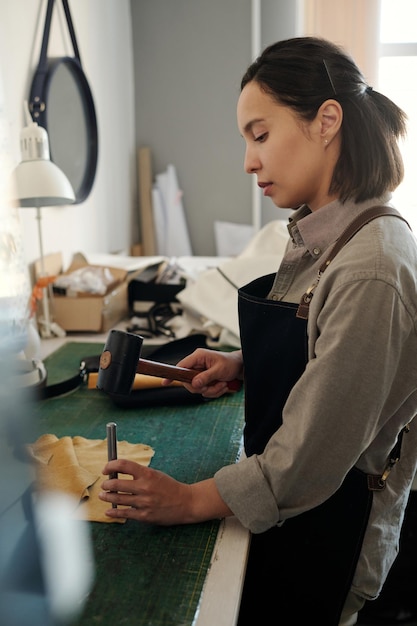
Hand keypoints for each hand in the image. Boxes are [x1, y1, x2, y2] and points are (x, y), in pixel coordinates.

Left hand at [99, 459, 231, 523]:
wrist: (186, 503)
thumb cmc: (169, 487)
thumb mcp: (156, 474)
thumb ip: (139, 473)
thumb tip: (118, 472)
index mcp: (148, 474)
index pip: (124, 465)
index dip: (111, 465)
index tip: (106, 469)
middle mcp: (145, 487)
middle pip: (117, 483)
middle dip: (107, 484)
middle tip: (104, 485)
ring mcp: (144, 502)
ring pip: (118, 499)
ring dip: (107, 496)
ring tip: (103, 495)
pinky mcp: (145, 515)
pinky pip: (125, 513)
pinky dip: (114, 512)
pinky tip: (109, 511)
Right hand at [162, 348, 243, 397]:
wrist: (239, 367)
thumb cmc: (230, 364)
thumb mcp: (219, 370)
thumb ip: (206, 377)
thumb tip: (194, 384)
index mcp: (198, 357)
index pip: (181, 366)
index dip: (173, 375)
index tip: (165, 382)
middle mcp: (196, 364)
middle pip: (188, 382)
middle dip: (203, 388)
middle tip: (215, 385)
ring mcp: (199, 373)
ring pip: (197, 388)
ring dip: (211, 390)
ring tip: (222, 384)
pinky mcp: (204, 380)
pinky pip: (204, 391)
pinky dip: (214, 391)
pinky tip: (222, 385)